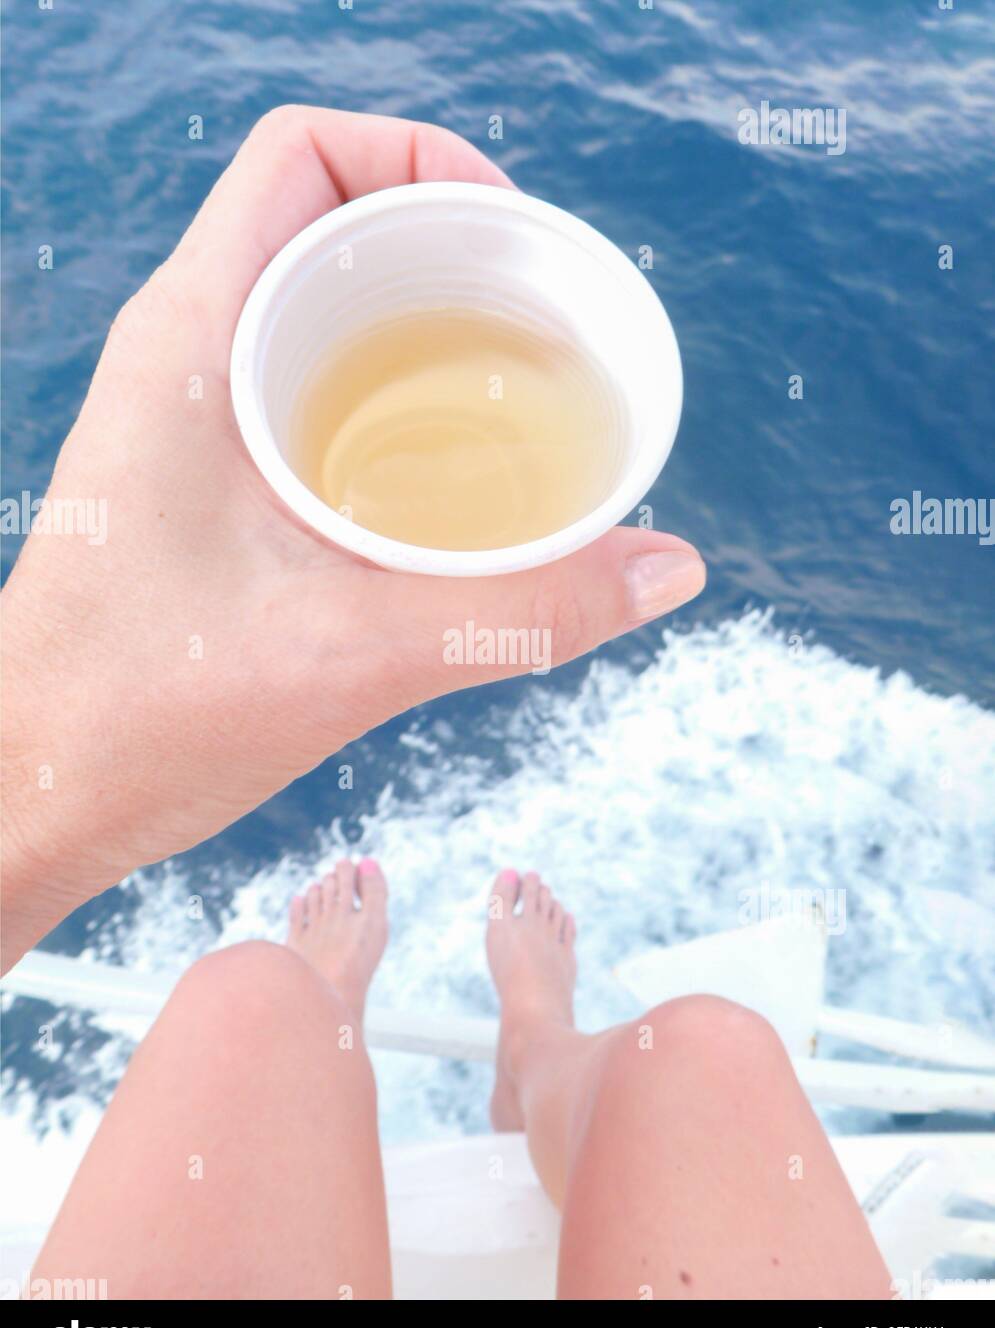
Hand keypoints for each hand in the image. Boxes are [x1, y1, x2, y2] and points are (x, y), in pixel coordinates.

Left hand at [1, 106, 704, 969]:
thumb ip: (523, 610)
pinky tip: (455, 485)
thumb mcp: (355, 654)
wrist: (38, 790)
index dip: (422, 158)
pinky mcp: (208, 482)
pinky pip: (314, 395)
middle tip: (545, 328)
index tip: (513, 241)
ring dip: (426, 334)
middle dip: (449, 252)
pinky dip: (394, 407)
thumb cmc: (140, 716)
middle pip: (333, 225)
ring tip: (521, 396)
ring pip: (325, 314)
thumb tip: (669, 568)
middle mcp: (187, 355)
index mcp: (196, 340)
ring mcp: (192, 417)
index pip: (305, 155)